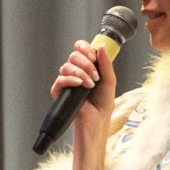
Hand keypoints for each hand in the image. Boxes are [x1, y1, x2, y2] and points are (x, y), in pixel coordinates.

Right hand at [53, 40, 115, 169]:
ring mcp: (67, 82)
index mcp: (87, 67)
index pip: (80, 49)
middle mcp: (75, 72)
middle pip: (73, 55)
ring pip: (66, 66)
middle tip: (95, 75)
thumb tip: (101, 47)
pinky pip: (60, 79)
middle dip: (86, 63)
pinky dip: (70, 79)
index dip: (85, 48)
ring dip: (80, 72)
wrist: (96, 122)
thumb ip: (106, 64)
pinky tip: (79, 84)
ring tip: (90, 84)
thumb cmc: (103, 105)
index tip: (93, 56)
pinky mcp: (60, 92)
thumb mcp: (109, 81)